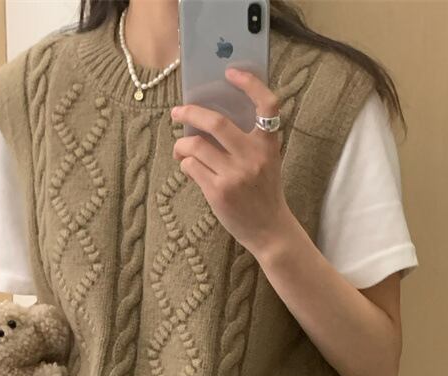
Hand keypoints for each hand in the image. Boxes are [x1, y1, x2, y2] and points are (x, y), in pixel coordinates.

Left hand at [170, 68, 293, 257]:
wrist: (269, 230)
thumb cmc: (264, 193)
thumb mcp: (266, 162)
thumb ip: (248, 141)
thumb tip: (208, 120)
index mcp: (268, 145)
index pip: (267, 104)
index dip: (250, 83)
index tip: (230, 72)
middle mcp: (253, 157)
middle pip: (216, 122)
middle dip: (190, 112)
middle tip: (177, 112)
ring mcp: (235, 175)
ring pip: (195, 145)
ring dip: (182, 144)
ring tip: (180, 148)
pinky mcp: (219, 192)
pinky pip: (192, 167)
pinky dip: (186, 163)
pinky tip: (189, 166)